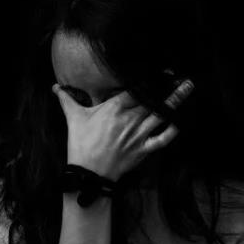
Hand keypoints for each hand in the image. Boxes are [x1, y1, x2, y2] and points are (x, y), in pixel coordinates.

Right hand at [52, 80, 193, 180]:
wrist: (88, 173)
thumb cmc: (80, 144)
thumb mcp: (73, 118)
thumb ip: (66, 99)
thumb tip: (54, 86)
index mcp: (114, 109)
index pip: (135, 89)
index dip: (148, 78)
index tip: (160, 69)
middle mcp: (129, 119)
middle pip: (152, 99)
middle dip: (166, 86)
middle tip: (180, 75)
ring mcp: (138, 135)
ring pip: (161, 114)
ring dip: (176, 100)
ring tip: (188, 87)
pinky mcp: (143, 150)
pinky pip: (162, 139)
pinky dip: (172, 130)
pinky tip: (180, 121)